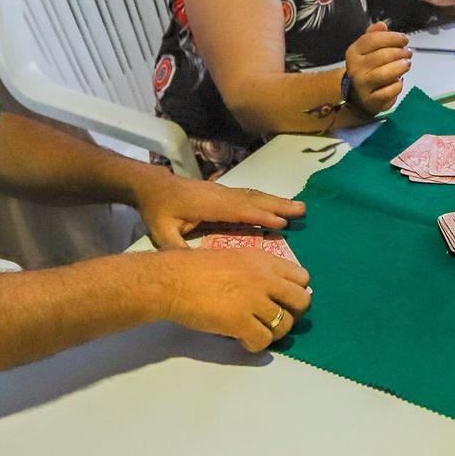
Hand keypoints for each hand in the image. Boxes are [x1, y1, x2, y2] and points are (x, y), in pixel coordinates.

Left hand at [135, 175, 304, 249]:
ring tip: (298, 207)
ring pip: (253, 195)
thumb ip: (178, 250)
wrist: (152, 185)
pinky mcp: (222, 192)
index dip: (260, 217)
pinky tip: (275, 205)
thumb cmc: (157, 209)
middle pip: (253, 200)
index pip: (239, 211)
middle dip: (278, 205)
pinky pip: (248, 195)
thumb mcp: (162, 233)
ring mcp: (222, 191)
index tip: (281, 223)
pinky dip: (265, 200)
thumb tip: (196, 270)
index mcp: (208, 206)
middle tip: (302, 211)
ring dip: (276, 201)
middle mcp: (220, 195)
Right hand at [152, 249, 311, 351]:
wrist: (171, 281)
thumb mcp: (234, 258)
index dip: (295, 291)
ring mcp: (254, 300)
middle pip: (302, 301)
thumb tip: (273, 290)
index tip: (283, 299)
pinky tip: (243, 340)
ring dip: (274, 332)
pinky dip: (255, 345)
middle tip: (276, 319)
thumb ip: (257, 271)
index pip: (302, 277)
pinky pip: (263, 340)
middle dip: (294, 313)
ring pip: (285, 324)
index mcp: (263, 260)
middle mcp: (264, 278)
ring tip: (257, 331)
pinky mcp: (241, 322)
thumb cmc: (194, 268)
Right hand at [344, 22, 410, 115]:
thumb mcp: (367, 50)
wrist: (359, 96)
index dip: (392, 37)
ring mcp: (362, 85)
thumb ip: (375, 35)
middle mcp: (355, 68)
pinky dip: (398, 85)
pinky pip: (389, 91)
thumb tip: (382, 24)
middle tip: (408, 53)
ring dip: (400, 67)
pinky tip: (399, 80)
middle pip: (382, 56)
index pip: (373, 39)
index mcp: (353, 52)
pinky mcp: (371, 100)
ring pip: (385, 74)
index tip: (404, 39)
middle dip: (400, 52)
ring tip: (407, 64)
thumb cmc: (368, 69)